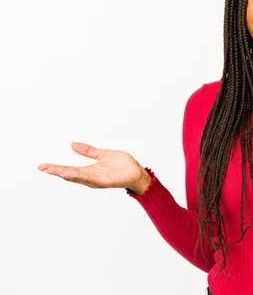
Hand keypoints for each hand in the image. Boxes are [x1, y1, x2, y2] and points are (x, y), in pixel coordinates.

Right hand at [37, 142, 151, 194]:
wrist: (137, 171)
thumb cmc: (122, 165)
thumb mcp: (102, 154)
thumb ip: (88, 151)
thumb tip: (72, 144)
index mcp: (89, 171)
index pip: (70, 169)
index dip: (56, 168)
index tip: (43, 166)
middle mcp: (91, 177)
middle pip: (70, 175)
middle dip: (56, 171)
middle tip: (42, 168)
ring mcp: (97, 180)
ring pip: (78, 177)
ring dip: (65, 174)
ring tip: (52, 170)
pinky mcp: (105, 180)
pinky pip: (91, 178)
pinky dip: (80, 177)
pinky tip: (71, 174)